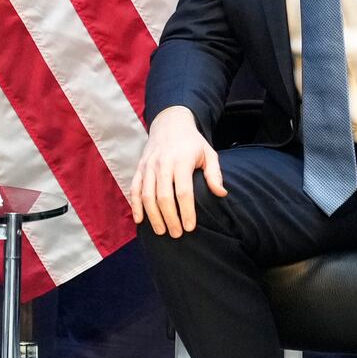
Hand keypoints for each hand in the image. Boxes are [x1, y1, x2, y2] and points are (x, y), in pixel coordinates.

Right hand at [129, 107, 225, 237]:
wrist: (169, 123)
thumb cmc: (192, 142)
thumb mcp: (209, 153)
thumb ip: (215, 174)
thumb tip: (222, 194)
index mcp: (181, 161)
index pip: (183, 191)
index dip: (186, 211)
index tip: (190, 227)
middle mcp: (162, 163)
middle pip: (163, 196)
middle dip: (169, 218)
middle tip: (176, 234)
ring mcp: (148, 165)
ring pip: (147, 194)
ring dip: (153, 215)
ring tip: (161, 231)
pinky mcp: (139, 167)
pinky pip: (134, 188)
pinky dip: (135, 205)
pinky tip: (139, 220)